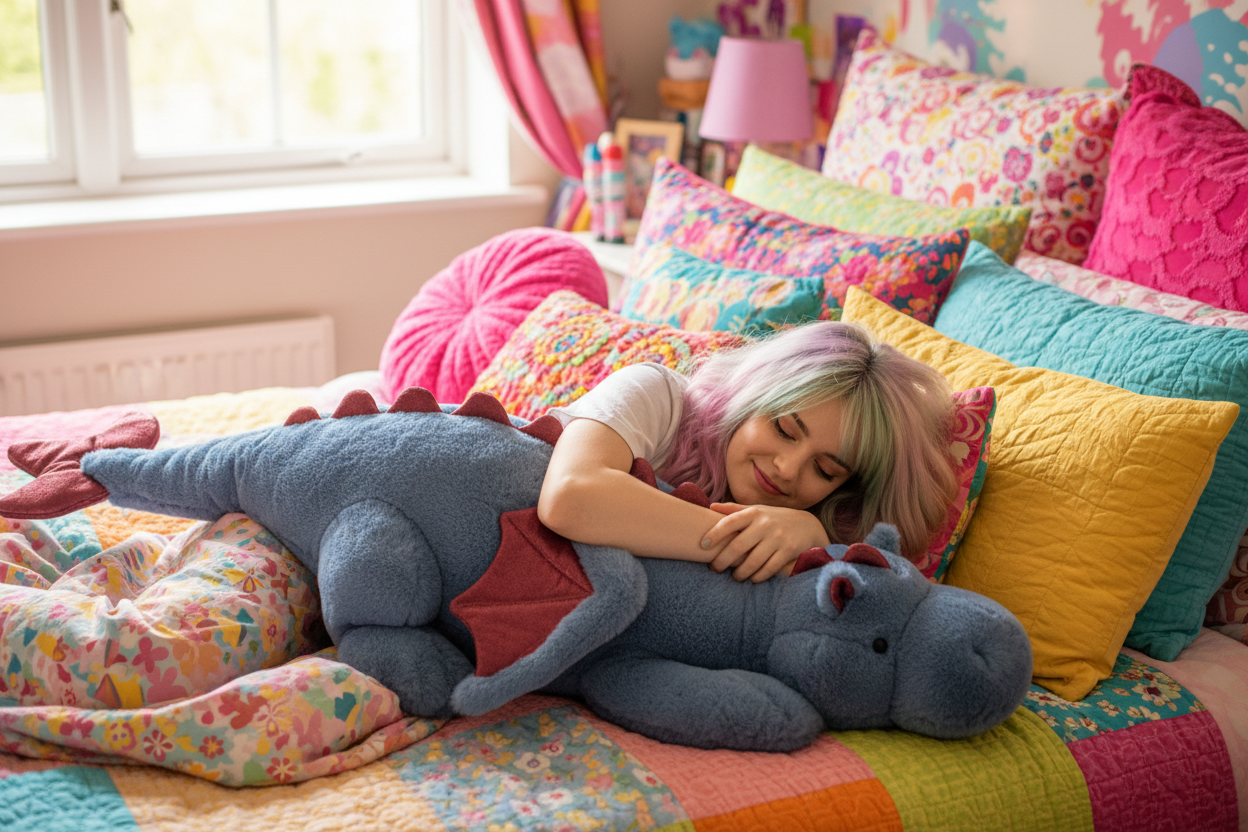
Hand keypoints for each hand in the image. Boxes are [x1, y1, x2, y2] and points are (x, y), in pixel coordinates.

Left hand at [702, 502, 829, 582]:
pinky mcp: (788, 551)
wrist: (808, 525)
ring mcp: (777, 537)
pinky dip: (758, 576)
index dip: (715, 533)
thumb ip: (734, 510)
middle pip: (738, 546)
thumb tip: (710, 507)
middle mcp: (765, 524)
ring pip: (753, 561)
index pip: (729, 522)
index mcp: (754, 513)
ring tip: (734, 577)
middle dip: (723, 560)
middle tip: (714, 569)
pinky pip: (768, 568)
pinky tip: (752, 578)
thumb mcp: (757, 510)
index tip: (703, 545)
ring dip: (740, 573)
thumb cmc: (775, 519)